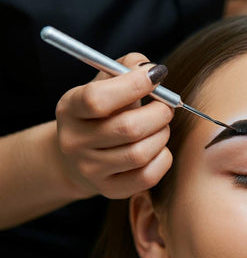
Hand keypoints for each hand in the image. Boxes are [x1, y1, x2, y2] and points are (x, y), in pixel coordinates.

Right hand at [56, 53, 173, 198]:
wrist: (83, 154)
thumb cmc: (101, 113)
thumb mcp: (104, 84)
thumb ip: (126, 68)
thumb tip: (152, 70)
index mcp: (69, 109)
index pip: (97, 99)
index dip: (133, 85)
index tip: (157, 76)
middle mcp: (74, 142)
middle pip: (128, 128)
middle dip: (160, 113)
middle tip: (166, 107)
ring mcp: (90, 170)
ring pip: (141, 153)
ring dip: (162, 135)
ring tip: (160, 127)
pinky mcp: (109, 189)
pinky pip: (147, 176)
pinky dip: (162, 158)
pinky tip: (157, 148)